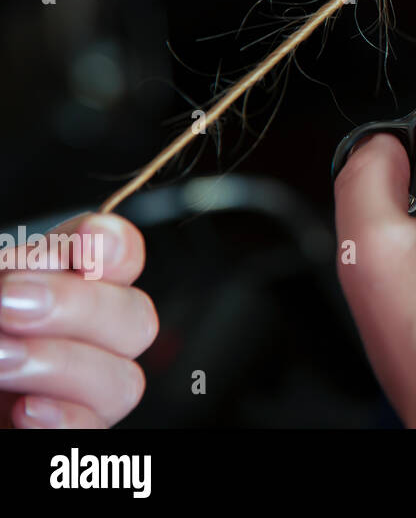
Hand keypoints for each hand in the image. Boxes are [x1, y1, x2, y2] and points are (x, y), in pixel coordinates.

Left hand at [1, 213, 157, 427]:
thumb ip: (14, 272)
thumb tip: (45, 267)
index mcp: (48, 287)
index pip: (116, 256)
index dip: (118, 246)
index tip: (90, 240)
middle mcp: (71, 339)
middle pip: (135, 318)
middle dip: (80, 305)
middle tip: (10, 303)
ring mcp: (70, 396)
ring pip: (123, 379)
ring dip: (61, 363)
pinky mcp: (61, 442)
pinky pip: (94, 434)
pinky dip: (66, 419)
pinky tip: (24, 409)